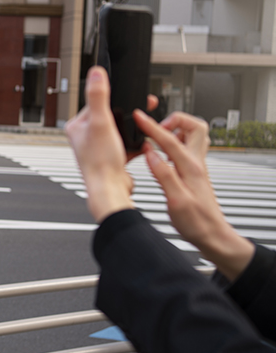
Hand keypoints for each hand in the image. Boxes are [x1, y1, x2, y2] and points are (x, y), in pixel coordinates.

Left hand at [65, 66, 134, 221]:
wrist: (111, 190)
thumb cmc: (100, 161)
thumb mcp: (101, 121)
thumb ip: (98, 96)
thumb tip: (95, 73)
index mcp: (76, 127)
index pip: (94, 103)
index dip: (112, 98)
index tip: (128, 94)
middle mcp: (85, 137)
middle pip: (110, 116)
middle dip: (126, 113)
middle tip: (140, 108)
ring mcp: (99, 148)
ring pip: (120, 130)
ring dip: (132, 128)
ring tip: (142, 126)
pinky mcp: (112, 158)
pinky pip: (127, 145)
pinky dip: (137, 143)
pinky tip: (144, 142)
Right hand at [133, 109, 254, 279]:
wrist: (211, 235)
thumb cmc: (196, 222)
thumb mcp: (175, 200)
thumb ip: (163, 174)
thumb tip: (150, 153)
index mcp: (191, 168)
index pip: (170, 139)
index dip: (152, 126)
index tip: (139, 117)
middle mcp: (197, 163)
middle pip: (194, 126)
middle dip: (174, 120)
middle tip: (157, 128)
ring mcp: (197, 167)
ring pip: (193, 136)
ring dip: (177, 131)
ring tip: (159, 138)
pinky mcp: (194, 173)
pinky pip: (186, 149)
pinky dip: (175, 144)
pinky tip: (162, 154)